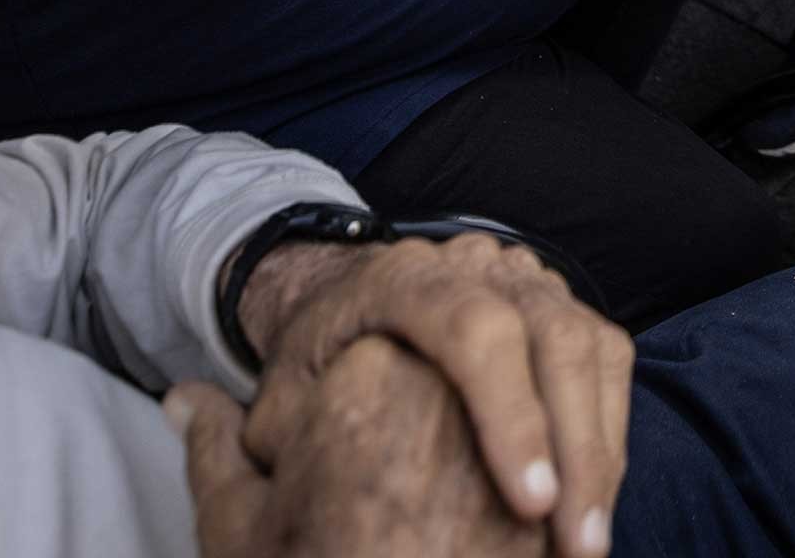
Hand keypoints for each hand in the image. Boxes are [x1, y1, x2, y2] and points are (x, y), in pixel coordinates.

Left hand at [236, 234, 631, 557]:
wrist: (358, 300)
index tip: (525, 504)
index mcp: (400, 278)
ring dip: (598, 453)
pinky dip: (606, 436)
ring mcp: (527, 278)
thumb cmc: (316, 360)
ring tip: (584, 548)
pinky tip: (592, 510)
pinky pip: (607, 363)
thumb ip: (241, 427)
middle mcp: (476, 264)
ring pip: (589, 350)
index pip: (473, 330)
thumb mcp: (275, 391)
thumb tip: (187, 408)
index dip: (508, 416)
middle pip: (551, 340)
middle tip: (572, 550)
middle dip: (573, 450)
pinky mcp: (561, 306)